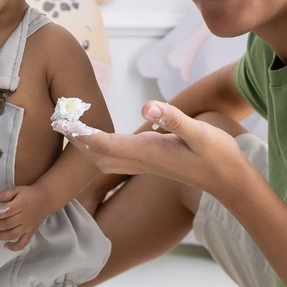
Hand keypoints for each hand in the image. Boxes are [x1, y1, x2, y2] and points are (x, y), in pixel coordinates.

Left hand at [0, 184, 50, 251]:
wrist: (46, 199)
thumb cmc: (29, 194)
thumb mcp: (16, 190)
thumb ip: (3, 194)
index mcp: (21, 205)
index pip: (7, 212)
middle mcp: (25, 217)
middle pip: (8, 224)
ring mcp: (28, 226)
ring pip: (13, 234)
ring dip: (0, 236)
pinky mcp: (31, 232)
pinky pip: (23, 243)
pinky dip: (15, 247)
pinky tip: (5, 246)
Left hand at [62, 102, 249, 201]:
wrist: (231, 180)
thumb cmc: (218, 155)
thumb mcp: (199, 132)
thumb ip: (173, 119)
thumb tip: (146, 106)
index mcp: (147, 152)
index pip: (103, 145)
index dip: (80, 134)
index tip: (60, 120)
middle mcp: (141, 160)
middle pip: (96, 155)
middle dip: (75, 140)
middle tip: (56, 119)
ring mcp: (145, 163)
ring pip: (104, 159)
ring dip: (85, 146)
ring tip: (68, 127)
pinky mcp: (151, 162)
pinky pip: (115, 158)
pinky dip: (99, 148)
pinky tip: (96, 138)